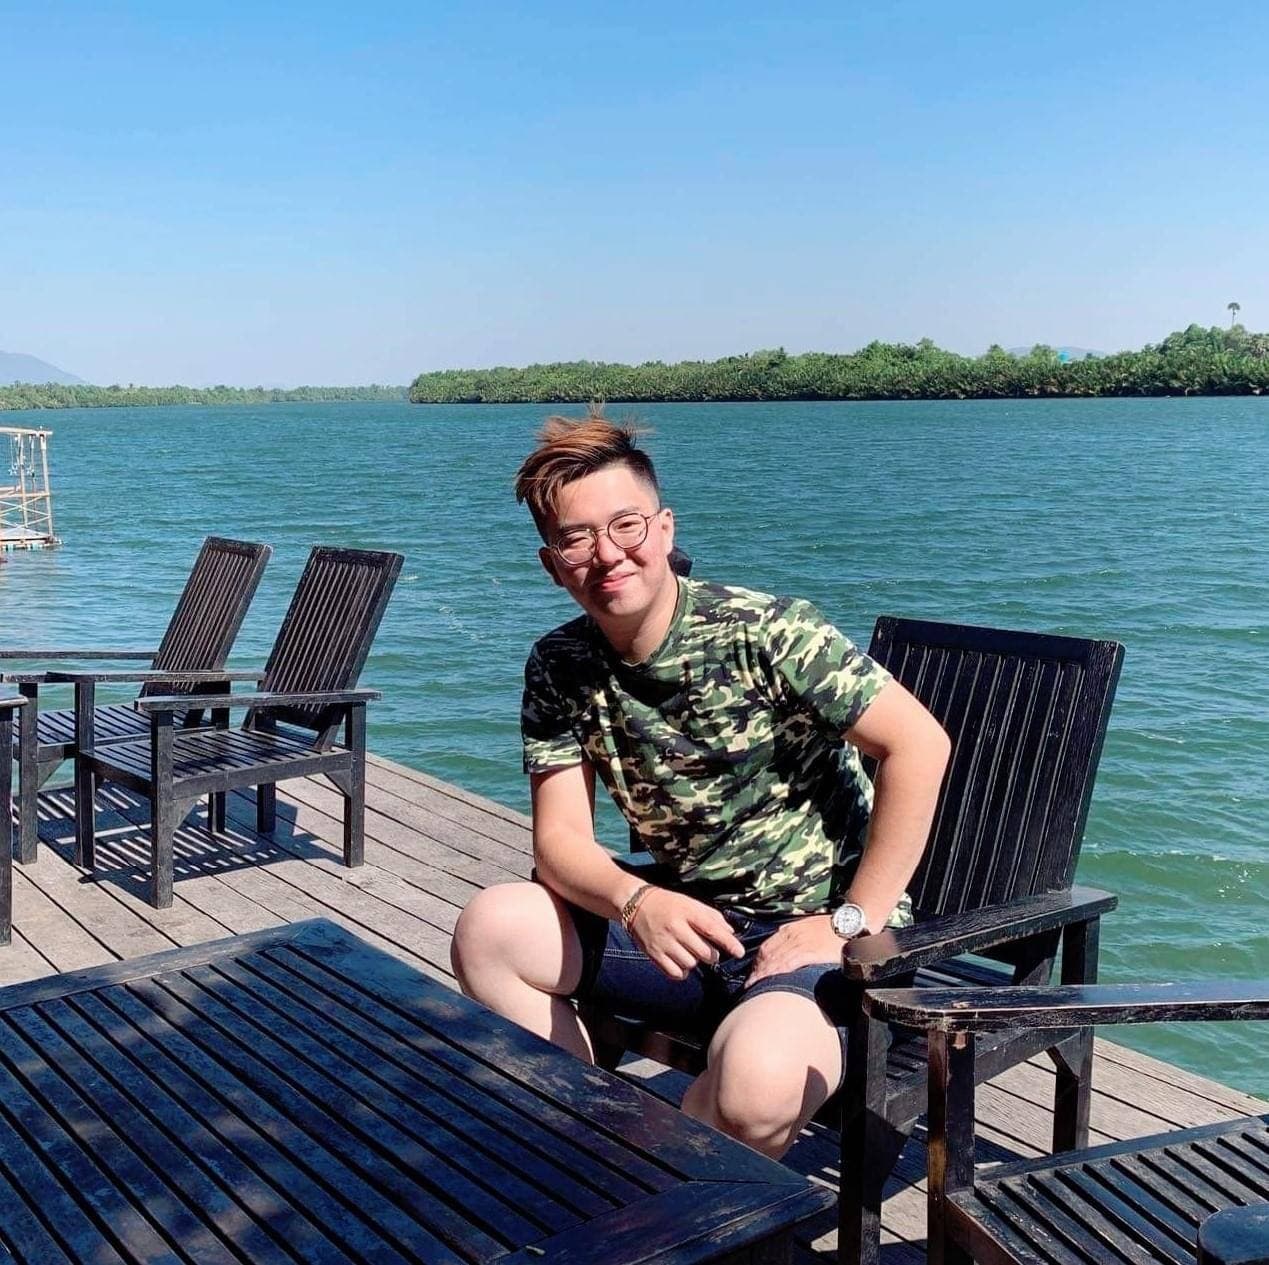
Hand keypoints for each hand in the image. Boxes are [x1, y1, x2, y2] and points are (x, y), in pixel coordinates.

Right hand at [629, 889, 744, 979]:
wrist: (636, 904)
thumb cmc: (669, 903)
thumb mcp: (691, 903)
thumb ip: (712, 917)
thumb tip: (731, 933)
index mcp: (687, 912)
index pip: (712, 930)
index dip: (728, 943)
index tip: (739, 952)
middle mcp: (676, 928)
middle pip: (704, 953)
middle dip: (711, 954)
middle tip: (707, 949)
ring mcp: (664, 942)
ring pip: (691, 964)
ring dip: (694, 961)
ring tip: (689, 951)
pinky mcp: (654, 954)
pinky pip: (676, 973)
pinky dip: (682, 971)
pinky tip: (680, 961)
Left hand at [745, 915, 841, 987]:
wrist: (853, 924)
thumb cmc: (833, 929)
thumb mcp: (810, 928)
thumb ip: (796, 938)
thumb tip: (785, 952)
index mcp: (790, 929)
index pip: (767, 946)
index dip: (758, 962)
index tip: (753, 974)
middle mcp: (791, 935)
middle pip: (767, 954)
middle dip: (756, 970)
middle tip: (750, 985)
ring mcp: (800, 943)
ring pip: (774, 959)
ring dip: (762, 974)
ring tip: (755, 988)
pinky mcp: (809, 951)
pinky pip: (787, 963)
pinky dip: (776, 973)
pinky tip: (769, 982)